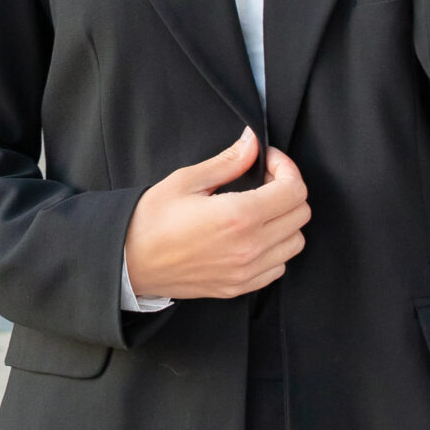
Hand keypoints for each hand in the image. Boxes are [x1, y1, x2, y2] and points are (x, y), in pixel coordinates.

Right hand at [121, 128, 310, 300]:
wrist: (129, 262)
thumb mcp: (187, 181)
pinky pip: (279, 267)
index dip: (287, 168)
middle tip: (265, 180)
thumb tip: (252, 142)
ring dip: (286, 221)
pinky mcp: (239, 286)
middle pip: (301, 214)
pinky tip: (254, 235)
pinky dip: (276, 248)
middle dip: (289, 190)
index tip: (269, 161)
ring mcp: (246, 271)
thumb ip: (228, 161)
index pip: (294, 190)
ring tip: (260, 209)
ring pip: (295, 242)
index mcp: (239, 215)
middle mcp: (249, 246)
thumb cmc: (151, 220)